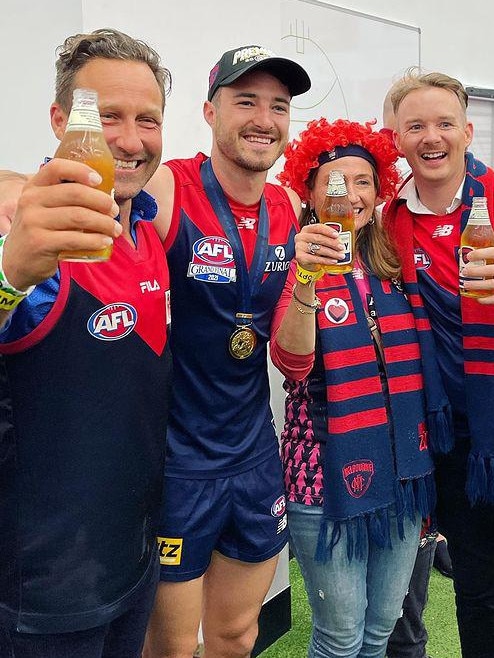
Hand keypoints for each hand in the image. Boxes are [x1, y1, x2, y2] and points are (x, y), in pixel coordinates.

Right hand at [3, 158, 120, 290]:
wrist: (18, 261)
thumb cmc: (39, 232)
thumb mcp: (44, 209)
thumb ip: (64, 198)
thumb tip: (104, 194)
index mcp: (34, 187)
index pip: (57, 168)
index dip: (81, 171)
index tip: (99, 181)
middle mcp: (31, 200)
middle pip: (75, 193)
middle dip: (101, 201)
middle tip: (114, 211)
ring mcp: (34, 222)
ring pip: (79, 216)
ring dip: (103, 223)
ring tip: (115, 229)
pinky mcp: (40, 242)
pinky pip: (75, 239)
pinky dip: (95, 240)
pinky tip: (105, 241)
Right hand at [295, 223, 345, 270]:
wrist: (305, 260)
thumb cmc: (314, 247)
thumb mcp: (319, 240)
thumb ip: (328, 238)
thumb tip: (340, 241)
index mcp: (306, 229)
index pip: (318, 227)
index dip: (328, 231)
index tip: (337, 235)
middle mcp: (301, 237)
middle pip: (319, 238)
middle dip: (332, 243)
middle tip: (342, 247)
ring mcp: (299, 247)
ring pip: (319, 249)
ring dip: (332, 253)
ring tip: (340, 256)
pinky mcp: (300, 257)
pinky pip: (316, 259)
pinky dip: (327, 260)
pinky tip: (334, 261)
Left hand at [461, 246, 493, 303]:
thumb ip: (490, 246)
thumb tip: (479, 239)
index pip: (493, 252)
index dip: (481, 254)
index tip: (468, 255)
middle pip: (491, 270)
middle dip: (476, 271)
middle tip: (464, 272)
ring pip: (492, 284)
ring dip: (478, 285)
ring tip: (466, 284)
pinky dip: (487, 300)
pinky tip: (478, 299)